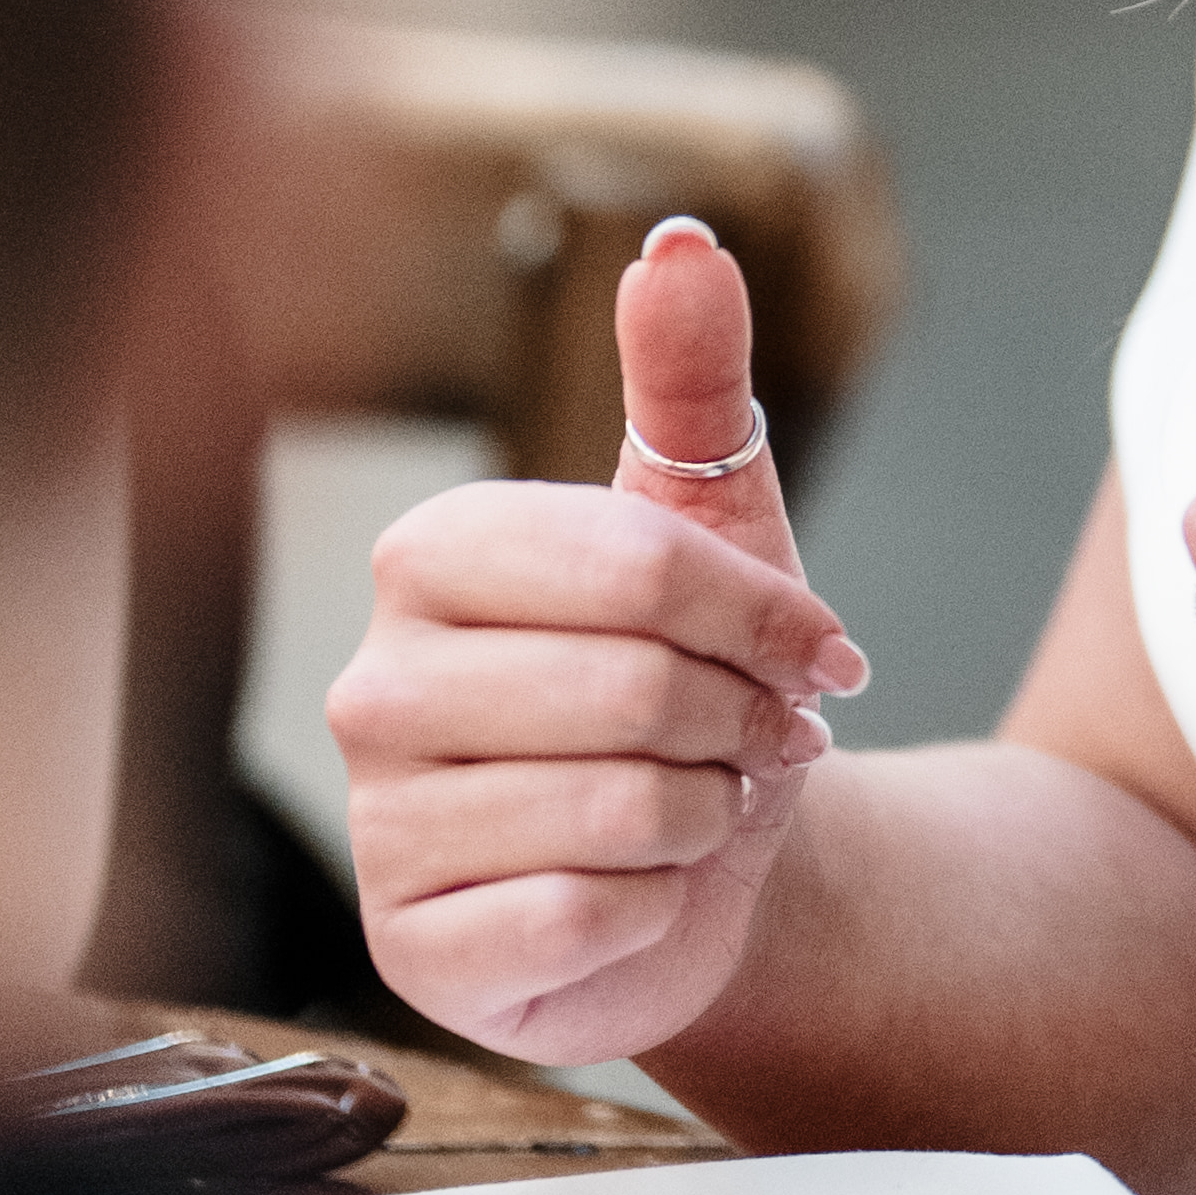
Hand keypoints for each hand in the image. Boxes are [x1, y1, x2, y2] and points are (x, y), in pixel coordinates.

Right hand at [327, 220, 868, 1066]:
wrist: (701, 867)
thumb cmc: (691, 678)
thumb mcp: (714, 522)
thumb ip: (693, 379)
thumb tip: (682, 244)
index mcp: (431, 553)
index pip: (635, 561)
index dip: (763, 611)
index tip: (821, 649)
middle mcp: (373, 684)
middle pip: (636, 687)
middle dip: (742, 721)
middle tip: (754, 739)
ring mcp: (379, 826)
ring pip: (620, 807)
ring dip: (710, 813)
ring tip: (698, 806)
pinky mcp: (414, 950)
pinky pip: (586, 916)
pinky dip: (659, 907)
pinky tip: (640, 894)